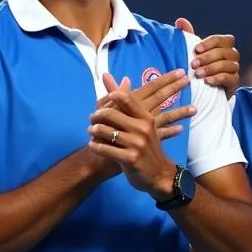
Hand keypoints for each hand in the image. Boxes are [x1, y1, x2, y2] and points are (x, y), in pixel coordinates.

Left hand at [88, 72, 178, 197]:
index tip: (102, 104)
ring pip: (104, 131)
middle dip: (96, 116)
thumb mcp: (142, 124)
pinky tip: (93, 145)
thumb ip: (125, 101)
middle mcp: (142, 128)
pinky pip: (104, 148)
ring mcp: (136, 144)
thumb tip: (114, 77)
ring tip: (91, 132)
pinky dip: (95, 146)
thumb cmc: (147, 147)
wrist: (159, 175)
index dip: (110, 97)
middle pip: (110, 114)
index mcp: (146, 117)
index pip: (125, 98)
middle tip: (92, 120)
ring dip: (93, 131)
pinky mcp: (129, 159)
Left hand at [175, 18, 241, 94]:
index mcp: (224, 46)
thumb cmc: (198, 65)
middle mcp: (232, 56)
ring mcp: (234, 69)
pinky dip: (218, 78)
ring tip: (197, 74)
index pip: (222, 40)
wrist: (203, 88)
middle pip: (226, 52)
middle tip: (193, 64)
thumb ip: (188, 36)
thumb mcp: (193, 51)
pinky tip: (207, 81)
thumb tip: (180, 21)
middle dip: (208, 57)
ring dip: (212, 68)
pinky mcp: (234, 82)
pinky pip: (230, 78)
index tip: (196, 49)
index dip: (210, 43)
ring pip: (228, 65)